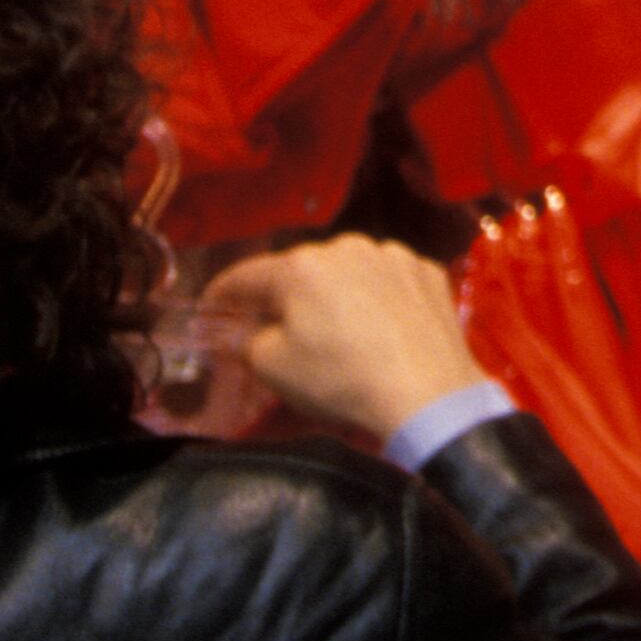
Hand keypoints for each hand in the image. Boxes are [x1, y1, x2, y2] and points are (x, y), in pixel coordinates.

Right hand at [201, 237, 492, 447]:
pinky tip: (384, 326)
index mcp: (300, 267)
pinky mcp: (428, 272)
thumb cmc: (340, 379)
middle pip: (302, 270)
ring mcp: (393, 255)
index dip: (224, 292)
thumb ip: (248, 342)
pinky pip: (390, 281)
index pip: (247, 275)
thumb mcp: (274, 368)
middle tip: (280, 325)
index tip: (212, 305)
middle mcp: (347, 247)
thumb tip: (247, 331)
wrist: (428, 393)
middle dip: (287, 294)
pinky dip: (380, 297)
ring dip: (337, 292)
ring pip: (350, 271)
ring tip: (340, 327)